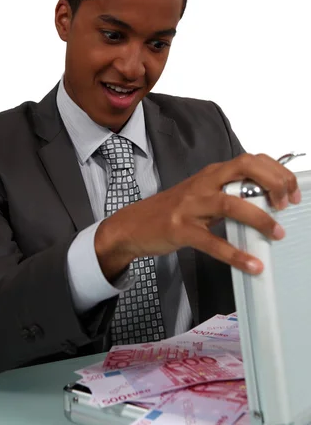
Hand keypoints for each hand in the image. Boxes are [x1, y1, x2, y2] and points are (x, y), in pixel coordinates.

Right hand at [95, 153, 300, 279]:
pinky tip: (250, 264)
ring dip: (259, 218)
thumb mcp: (202, 196)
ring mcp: (190, 205)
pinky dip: (235, 254)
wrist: (132, 225)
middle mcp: (202, 184)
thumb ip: (229, 195)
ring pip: (231, 203)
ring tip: (276, 233)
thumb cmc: (171, 211)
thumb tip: (265, 203)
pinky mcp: (180, 229)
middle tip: (286, 204)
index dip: (276, 172)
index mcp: (211, 174)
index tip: (291, 191)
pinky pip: (211, 242)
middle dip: (273, 182)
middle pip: (244, 169)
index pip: (250, 160)